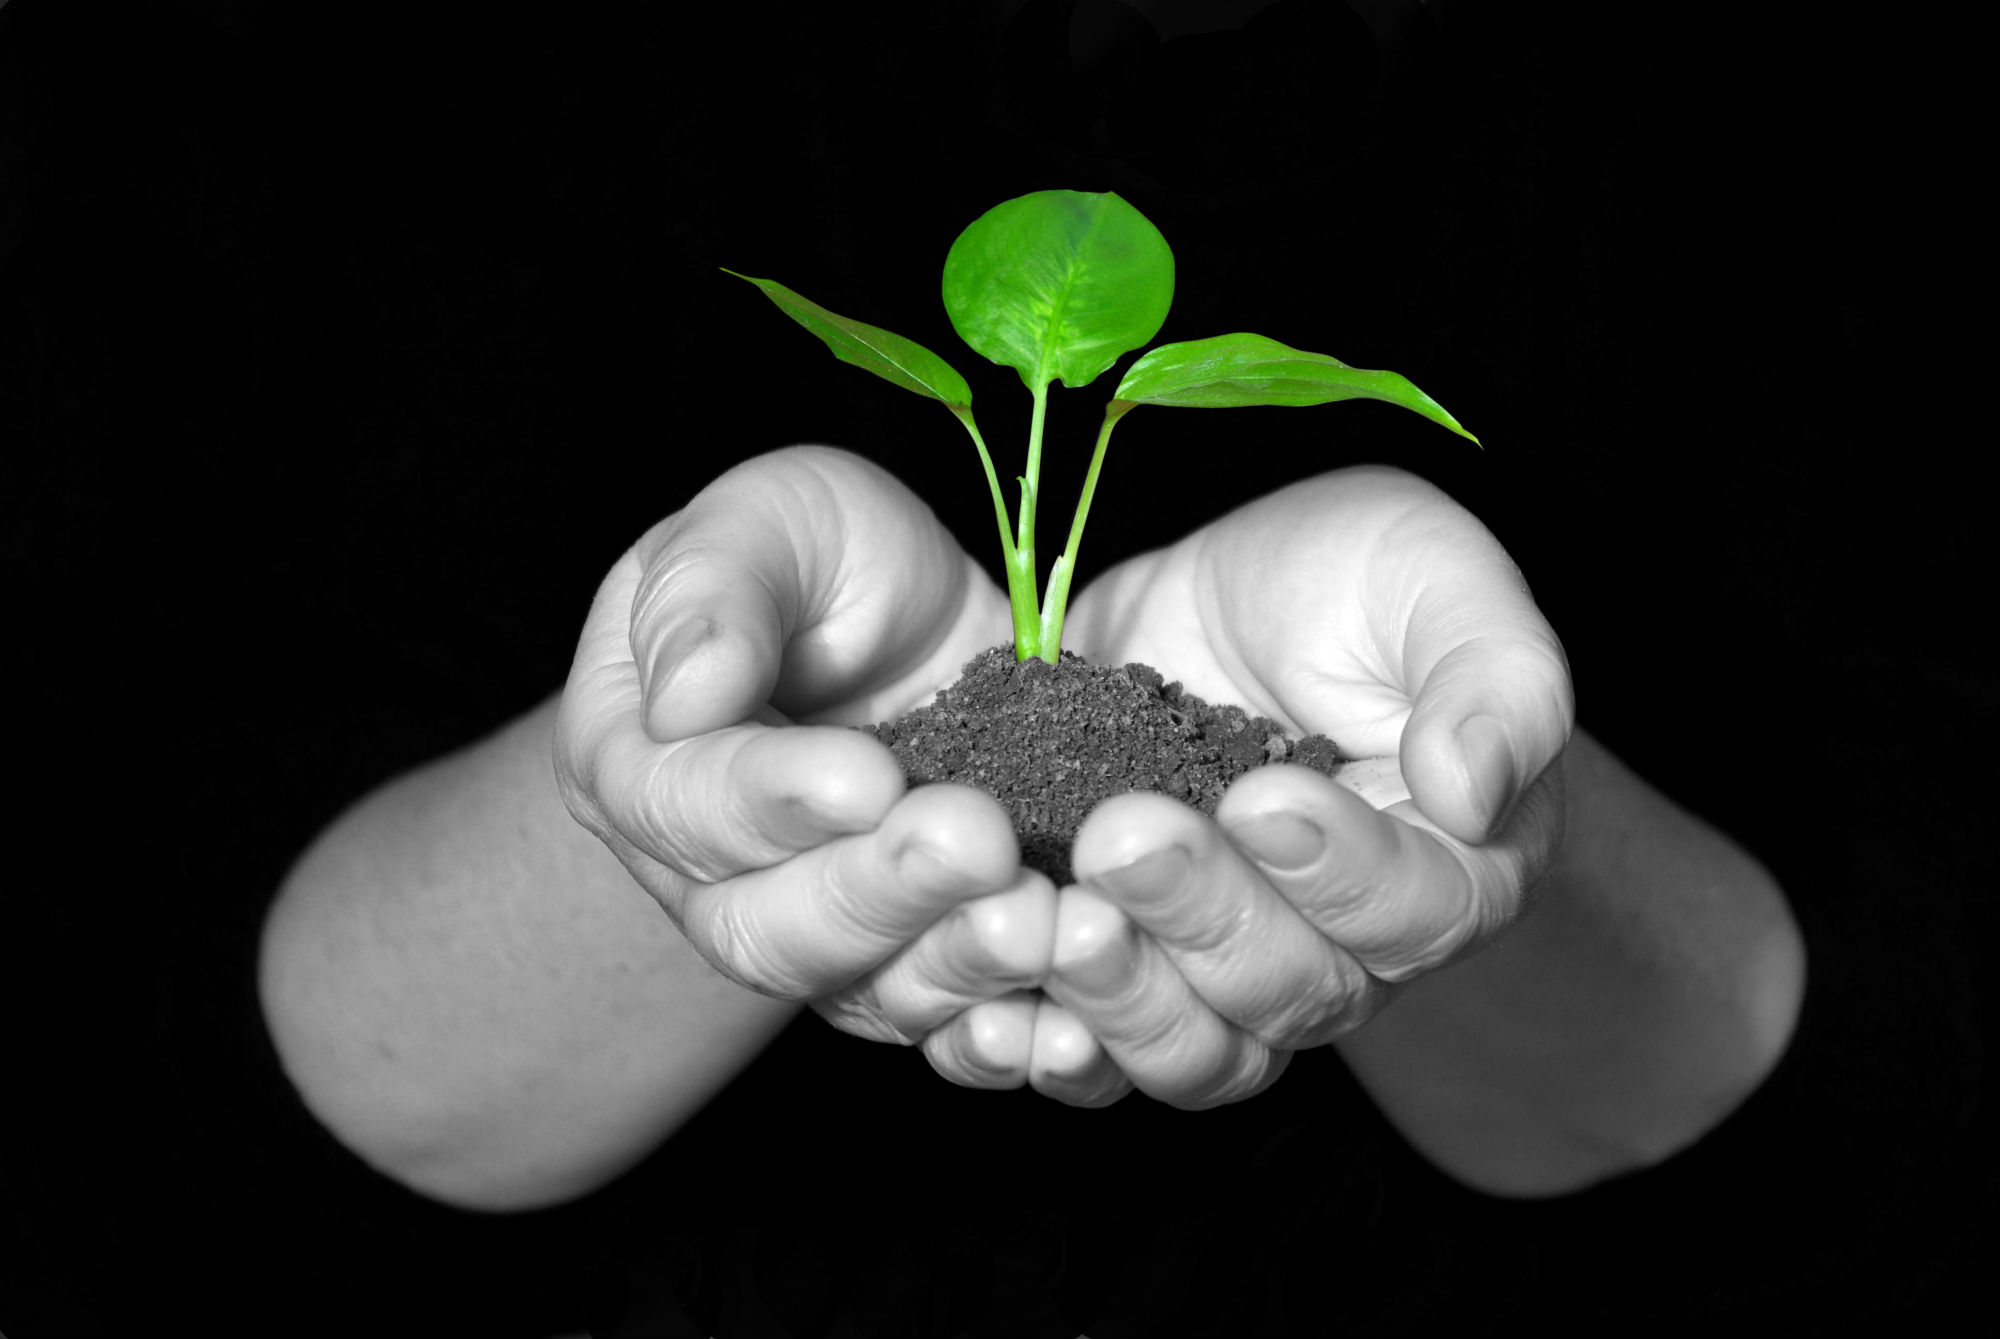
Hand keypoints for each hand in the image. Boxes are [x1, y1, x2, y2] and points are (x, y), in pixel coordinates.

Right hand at [554, 446, 1054, 1076]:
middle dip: (878, 889)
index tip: (869, 775)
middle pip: (765, 927)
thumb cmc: (816, 558)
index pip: (682, 804)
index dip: (771, 799)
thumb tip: (683, 699)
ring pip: (858, 990)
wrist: (907, 629)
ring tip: (1038, 918)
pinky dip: (1003, 1028)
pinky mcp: (902, 965)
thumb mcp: (767, 519)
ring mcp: (804, 935)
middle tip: (980, 842)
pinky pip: (941, 1021)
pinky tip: (1069, 1016)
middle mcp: (700, 875)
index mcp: (635, 761)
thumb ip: (714, 589)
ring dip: (951, 961)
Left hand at [1025, 465, 1572, 1107]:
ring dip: (1121, 996)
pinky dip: (1041, 1047)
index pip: (1416, 912)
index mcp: (1450, 865)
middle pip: (1292, 991)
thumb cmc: (1349, 584)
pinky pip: (1096, 1054)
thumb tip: (1474, 788)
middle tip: (1125, 832)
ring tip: (1056, 914)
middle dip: (1204, 916)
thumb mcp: (1430, 577)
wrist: (1220, 609)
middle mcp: (1349, 951)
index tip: (1264, 795)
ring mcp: (1230, 976)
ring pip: (1196, 1051)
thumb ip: (1491, 676)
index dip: (1342, 872)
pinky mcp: (1131, 971)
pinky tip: (986, 1009)